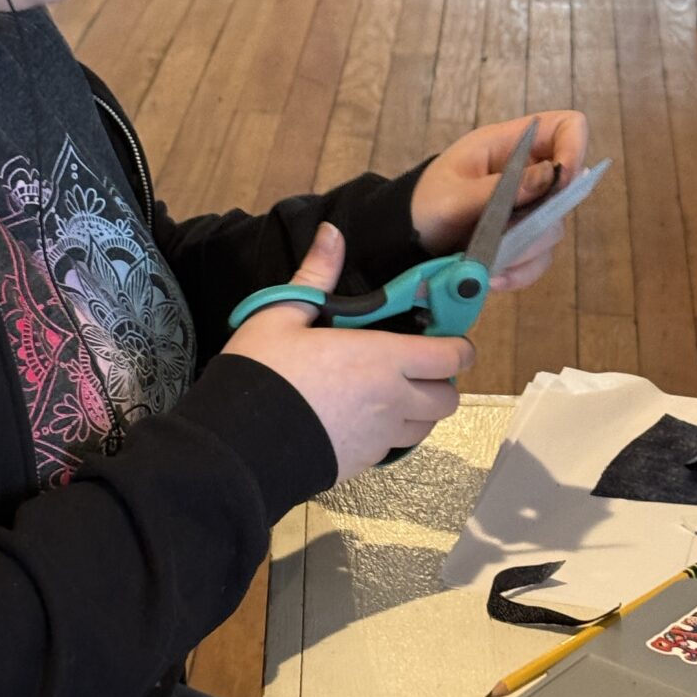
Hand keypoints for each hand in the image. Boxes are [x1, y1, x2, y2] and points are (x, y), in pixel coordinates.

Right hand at [222, 223, 474, 480]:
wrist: (239, 445)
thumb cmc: (263, 374)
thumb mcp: (281, 316)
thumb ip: (316, 276)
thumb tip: (333, 233)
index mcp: (383, 359)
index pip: (452, 357)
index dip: (458, 346)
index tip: (446, 338)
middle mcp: (393, 401)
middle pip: (448, 397)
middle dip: (441, 381)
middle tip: (414, 366)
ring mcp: (381, 438)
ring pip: (426, 426)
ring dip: (419, 409)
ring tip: (389, 392)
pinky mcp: (365, 464)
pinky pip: (395, 448)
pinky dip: (392, 433)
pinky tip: (361, 417)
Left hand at [411, 110, 587, 289]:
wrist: (404, 239)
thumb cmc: (423, 203)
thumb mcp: (454, 194)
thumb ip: (500, 188)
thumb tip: (551, 176)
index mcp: (509, 146)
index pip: (565, 128)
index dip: (574, 147)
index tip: (562, 180)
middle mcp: (526, 176)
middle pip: (566, 189)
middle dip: (543, 218)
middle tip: (510, 234)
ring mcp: (526, 210)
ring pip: (552, 230)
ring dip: (526, 251)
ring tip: (491, 265)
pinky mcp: (520, 241)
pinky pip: (537, 259)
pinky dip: (519, 273)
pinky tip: (493, 279)